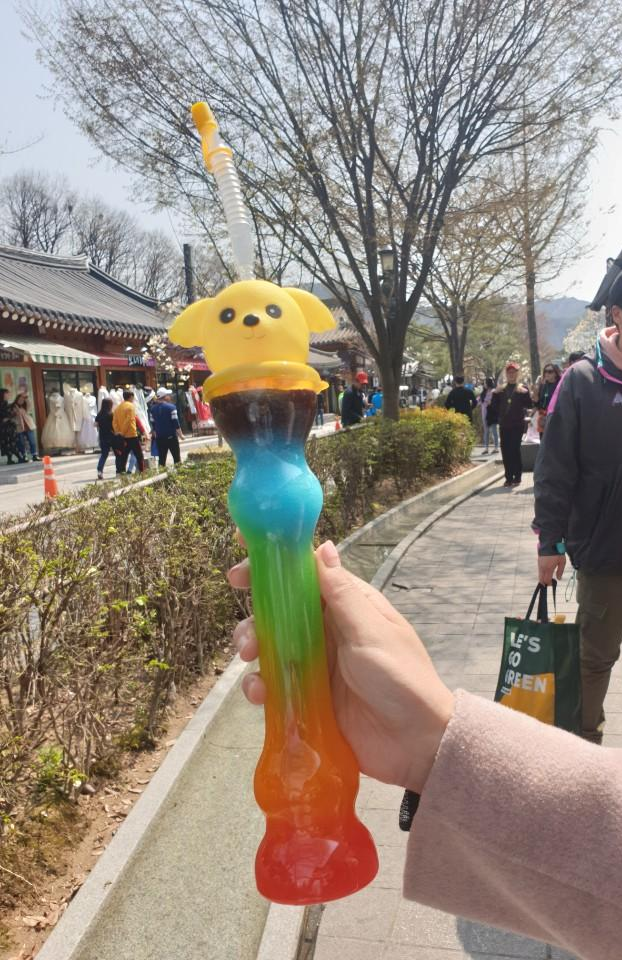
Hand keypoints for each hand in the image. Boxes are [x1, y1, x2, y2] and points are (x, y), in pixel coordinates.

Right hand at [228, 541, 453, 793]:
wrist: (415, 745)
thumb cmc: (401, 679)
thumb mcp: (371, 632)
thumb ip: (343, 593)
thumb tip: (323, 546)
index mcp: (348, 605)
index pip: (307, 573)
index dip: (274, 563)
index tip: (243, 558)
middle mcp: (328, 630)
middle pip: (281, 608)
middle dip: (256, 609)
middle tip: (240, 611)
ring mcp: (315, 663)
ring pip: (271, 643)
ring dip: (252, 644)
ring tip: (248, 655)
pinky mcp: (306, 696)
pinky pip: (274, 683)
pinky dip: (259, 684)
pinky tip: (259, 693)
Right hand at [538, 553, 565, 584]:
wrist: (550, 544)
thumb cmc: (557, 553)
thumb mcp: (562, 562)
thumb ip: (560, 571)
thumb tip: (559, 579)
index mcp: (549, 568)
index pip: (547, 580)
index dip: (549, 583)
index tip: (553, 584)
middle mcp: (543, 567)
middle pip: (541, 579)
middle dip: (545, 583)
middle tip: (550, 583)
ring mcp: (539, 564)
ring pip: (539, 575)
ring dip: (543, 578)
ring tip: (549, 577)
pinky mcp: (538, 562)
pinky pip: (540, 570)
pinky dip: (543, 573)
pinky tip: (547, 571)